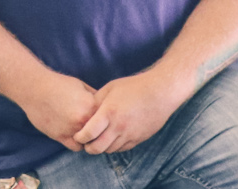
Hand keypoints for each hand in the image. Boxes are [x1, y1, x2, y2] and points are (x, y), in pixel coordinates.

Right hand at [15, 70, 99, 148]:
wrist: (34, 88)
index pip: (108, 119)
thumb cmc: (57, 84)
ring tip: (85, 132)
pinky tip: (75, 135)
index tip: (103, 118)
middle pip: (101, 132)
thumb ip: (94, 97)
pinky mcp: (60, 136)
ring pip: (90, 142)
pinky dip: (78, 143)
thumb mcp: (81, 85)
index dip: (106, 118)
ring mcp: (71, 130)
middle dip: (100, 130)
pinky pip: (76, 147)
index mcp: (91, 105)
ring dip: (89, 139)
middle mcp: (83, 120)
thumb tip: (106, 105)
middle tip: (97, 128)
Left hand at [72, 69, 189, 154]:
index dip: (80, 137)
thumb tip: (86, 111)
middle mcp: (119, 127)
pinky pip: (122, 149)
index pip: (89, 133)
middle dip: (88, 148)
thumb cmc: (133, 87)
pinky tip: (112, 139)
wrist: (160, 93)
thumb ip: (96, 101)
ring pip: (110, 150)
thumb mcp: (110, 88)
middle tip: (85, 143)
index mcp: (109, 113)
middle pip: (98, 148)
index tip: (77, 135)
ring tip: (97, 141)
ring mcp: (130, 135)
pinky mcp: (139, 139)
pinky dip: (114, 147)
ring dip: (102, 148)